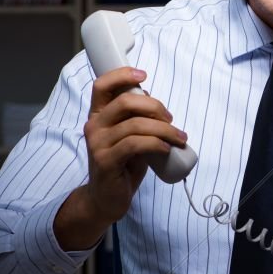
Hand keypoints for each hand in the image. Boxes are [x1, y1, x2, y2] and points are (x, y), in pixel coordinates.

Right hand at [82, 68, 186, 224]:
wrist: (107, 198)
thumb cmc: (123, 163)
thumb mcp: (130, 135)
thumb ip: (137, 118)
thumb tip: (156, 103)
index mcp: (99, 115)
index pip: (102, 85)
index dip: (122, 75)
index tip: (144, 75)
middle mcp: (94, 126)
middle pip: (125, 102)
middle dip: (155, 106)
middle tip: (171, 119)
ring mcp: (97, 144)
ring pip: (135, 125)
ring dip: (164, 129)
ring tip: (178, 138)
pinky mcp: (105, 162)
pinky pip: (136, 145)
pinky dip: (156, 144)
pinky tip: (166, 149)